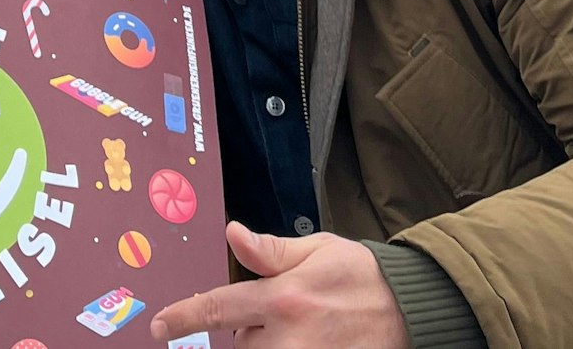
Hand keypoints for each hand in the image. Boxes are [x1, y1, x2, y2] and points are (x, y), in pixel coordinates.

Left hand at [150, 222, 411, 348]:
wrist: (413, 307)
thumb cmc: (362, 275)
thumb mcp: (316, 250)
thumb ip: (270, 251)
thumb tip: (233, 234)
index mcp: (283, 298)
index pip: (217, 309)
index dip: (182, 319)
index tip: (159, 326)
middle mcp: (290, 336)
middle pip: (239, 344)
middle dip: (249, 332)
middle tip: (283, 315)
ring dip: (269, 345)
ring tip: (303, 328)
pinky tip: (313, 338)